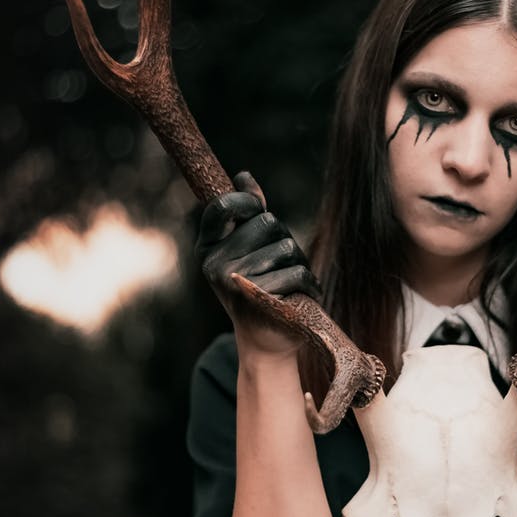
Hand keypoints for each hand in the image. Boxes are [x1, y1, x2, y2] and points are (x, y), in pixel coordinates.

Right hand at [196, 171, 320, 352]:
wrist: (266, 339)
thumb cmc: (259, 286)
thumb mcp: (246, 248)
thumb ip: (247, 214)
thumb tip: (244, 176)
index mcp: (207, 247)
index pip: (222, 205)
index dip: (247, 201)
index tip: (258, 210)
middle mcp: (213, 264)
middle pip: (267, 222)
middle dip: (283, 238)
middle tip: (280, 262)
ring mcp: (233, 283)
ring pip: (285, 247)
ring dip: (298, 261)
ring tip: (289, 281)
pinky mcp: (258, 301)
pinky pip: (297, 272)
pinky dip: (309, 283)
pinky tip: (302, 295)